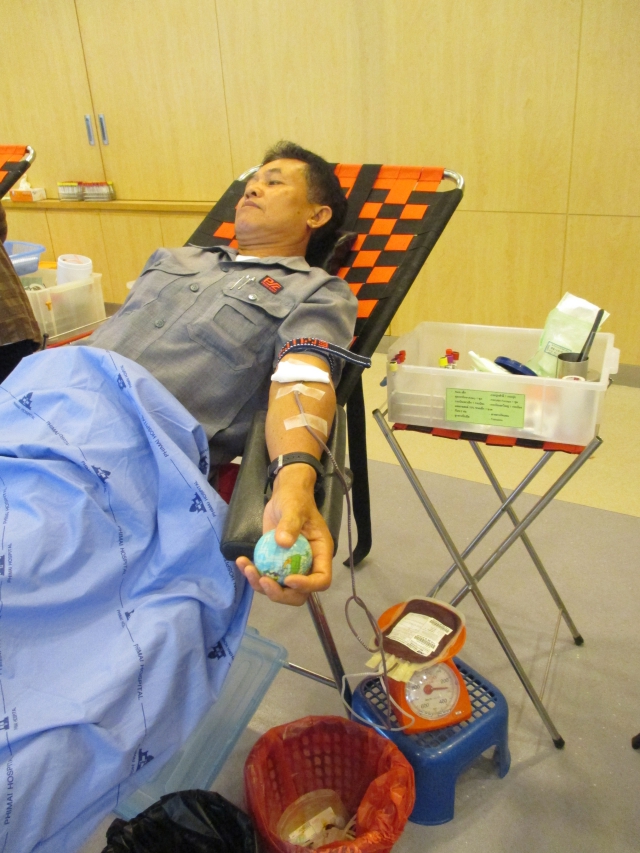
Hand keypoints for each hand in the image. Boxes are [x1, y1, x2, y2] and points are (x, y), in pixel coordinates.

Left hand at [236, 464, 332, 605]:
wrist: (284, 495)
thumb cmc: (296, 499)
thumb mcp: (294, 508)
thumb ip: (291, 524)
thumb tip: (283, 542)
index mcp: (321, 554)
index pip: (321, 580)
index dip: (307, 586)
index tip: (288, 579)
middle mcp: (308, 564)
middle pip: (299, 593)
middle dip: (280, 593)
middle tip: (263, 580)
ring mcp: (290, 566)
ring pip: (279, 589)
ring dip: (261, 585)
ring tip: (247, 569)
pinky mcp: (275, 563)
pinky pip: (266, 576)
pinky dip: (252, 574)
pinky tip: (241, 562)